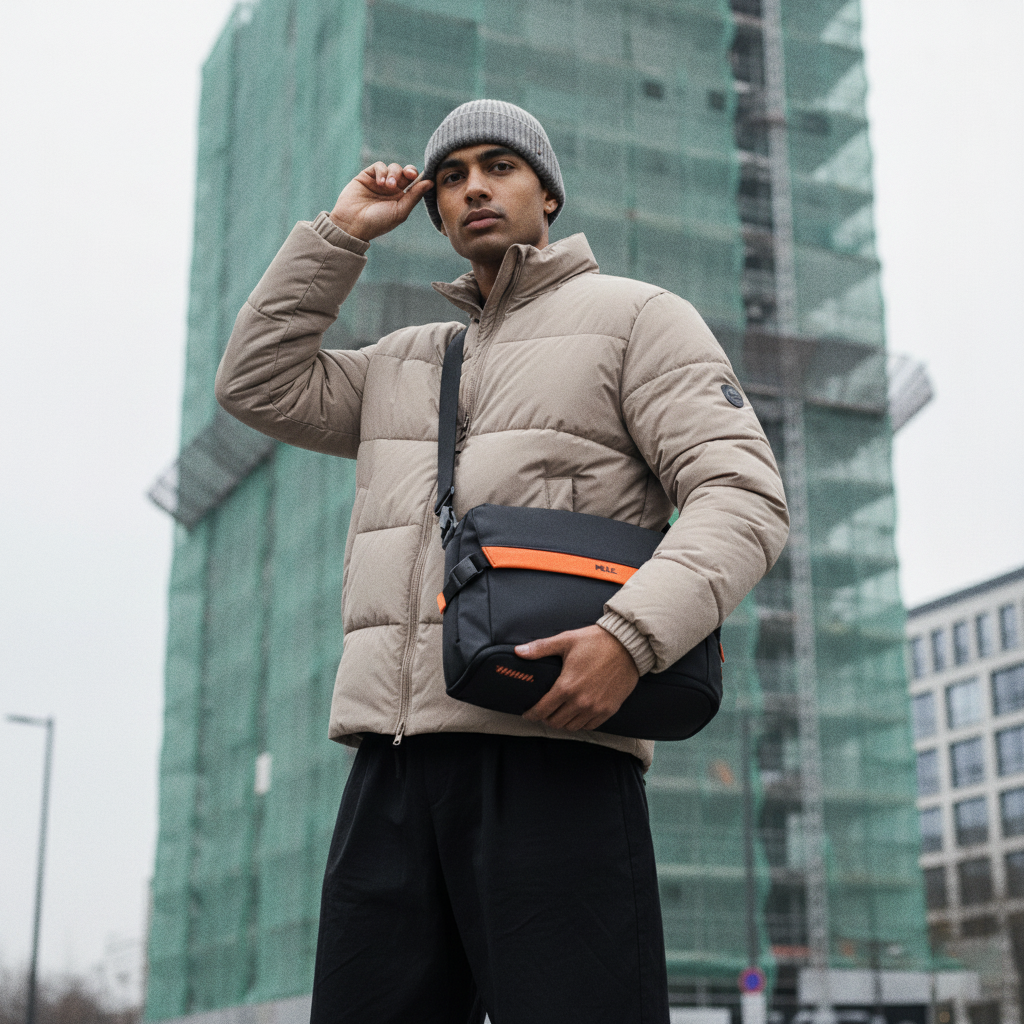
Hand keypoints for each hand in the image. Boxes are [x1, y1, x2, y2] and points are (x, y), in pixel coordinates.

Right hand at [328, 162, 433, 241]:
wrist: (352, 224)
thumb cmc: (378, 223)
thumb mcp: (400, 211)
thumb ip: (414, 196)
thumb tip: (431, 182)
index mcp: (402, 198)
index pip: (414, 182)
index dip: (418, 176)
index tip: (420, 176)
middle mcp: (392, 189)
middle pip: (405, 172)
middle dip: (408, 171)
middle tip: (408, 175)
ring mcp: (379, 182)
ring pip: (393, 167)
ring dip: (393, 173)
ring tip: (388, 186)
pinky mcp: (367, 176)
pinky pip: (379, 166)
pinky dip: (382, 171)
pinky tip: (380, 183)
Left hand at [518, 625, 639, 731]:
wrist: (628, 645)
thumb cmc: (596, 641)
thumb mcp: (566, 640)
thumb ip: (540, 648)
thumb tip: (518, 651)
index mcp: (566, 686)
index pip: (542, 710)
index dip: (532, 714)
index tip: (528, 713)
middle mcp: (580, 702)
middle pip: (555, 722)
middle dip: (545, 719)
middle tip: (543, 712)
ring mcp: (596, 708)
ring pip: (572, 727)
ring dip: (562, 722)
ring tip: (559, 714)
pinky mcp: (609, 710)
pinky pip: (590, 726)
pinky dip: (580, 723)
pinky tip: (576, 715)